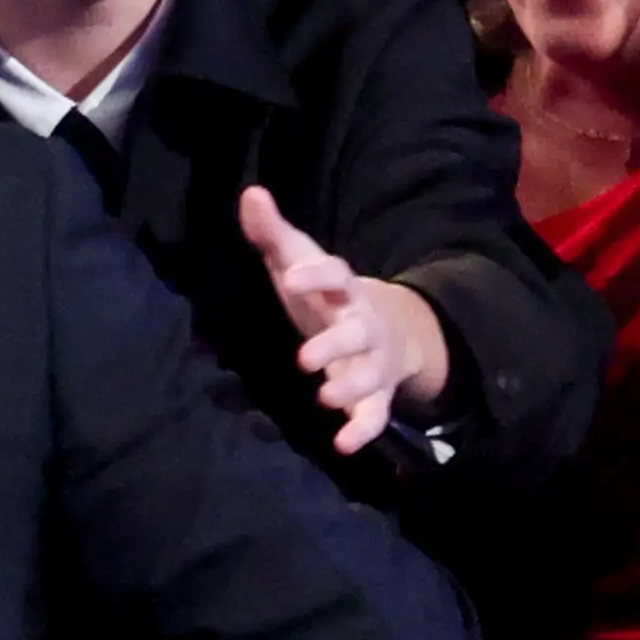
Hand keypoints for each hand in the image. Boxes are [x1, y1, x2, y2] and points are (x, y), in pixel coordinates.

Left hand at [239, 185, 450, 454]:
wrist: (389, 328)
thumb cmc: (325, 294)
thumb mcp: (300, 261)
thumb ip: (273, 234)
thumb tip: (250, 194)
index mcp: (342, 287)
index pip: (335, 274)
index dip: (316, 275)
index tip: (290, 277)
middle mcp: (362, 323)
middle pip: (355, 331)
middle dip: (334, 344)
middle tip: (304, 359)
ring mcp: (372, 360)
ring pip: (369, 374)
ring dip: (351, 386)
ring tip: (326, 399)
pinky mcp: (375, 393)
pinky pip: (375, 413)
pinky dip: (364, 429)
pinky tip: (343, 445)